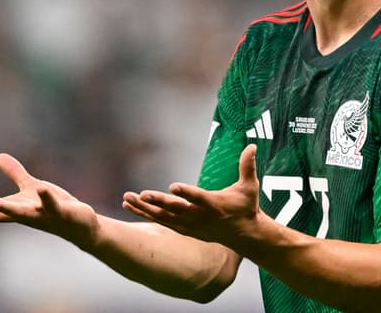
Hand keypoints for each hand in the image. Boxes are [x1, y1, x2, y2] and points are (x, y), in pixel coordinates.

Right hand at [0, 153, 99, 249]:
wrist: (79, 225)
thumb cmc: (52, 207)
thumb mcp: (31, 187)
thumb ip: (15, 174)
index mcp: (19, 208)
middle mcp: (28, 215)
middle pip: (3, 214)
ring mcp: (44, 216)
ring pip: (24, 214)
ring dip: (9, 209)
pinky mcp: (62, 213)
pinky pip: (52, 206)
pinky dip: (47, 197)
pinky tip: (42, 187)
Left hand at [122, 144, 264, 248]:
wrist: (244, 235)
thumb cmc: (246, 207)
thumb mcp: (250, 187)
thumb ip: (248, 166)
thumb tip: (252, 145)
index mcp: (215, 205)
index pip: (199, 198)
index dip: (186, 193)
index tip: (173, 186)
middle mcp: (200, 217)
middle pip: (176, 209)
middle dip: (158, 202)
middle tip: (142, 194)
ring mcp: (191, 226)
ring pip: (164, 217)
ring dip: (145, 209)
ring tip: (127, 198)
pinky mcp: (185, 230)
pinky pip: (162, 222)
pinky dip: (147, 215)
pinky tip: (133, 207)